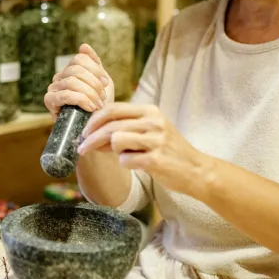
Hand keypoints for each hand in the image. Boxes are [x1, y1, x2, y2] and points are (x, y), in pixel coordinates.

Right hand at [44, 44, 114, 119]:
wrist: (96, 126)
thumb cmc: (99, 105)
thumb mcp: (102, 82)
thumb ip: (94, 64)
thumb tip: (83, 46)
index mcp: (70, 70)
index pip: (79, 58)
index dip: (95, 69)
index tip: (106, 83)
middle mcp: (59, 77)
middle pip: (75, 69)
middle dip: (93, 83)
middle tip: (103, 97)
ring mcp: (53, 88)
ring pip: (72, 81)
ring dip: (90, 93)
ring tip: (98, 104)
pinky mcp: (49, 101)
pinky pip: (65, 95)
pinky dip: (81, 100)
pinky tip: (91, 107)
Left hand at [77, 103, 210, 196]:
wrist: (196, 170)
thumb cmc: (168, 151)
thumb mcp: (151, 130)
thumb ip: (125, 127)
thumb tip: (92, 132)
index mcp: (150, 111)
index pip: (113, 109)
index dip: (93, 121)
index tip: (84, 132)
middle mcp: (153, 122)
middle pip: (110, 125)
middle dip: (90, 138)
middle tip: (82, 149)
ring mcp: (156, 140)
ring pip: (116, 141)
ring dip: (114, 151)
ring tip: (127, 156)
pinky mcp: (156, 160)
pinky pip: (125, 160)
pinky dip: (126, 164)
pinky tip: (137, 165)